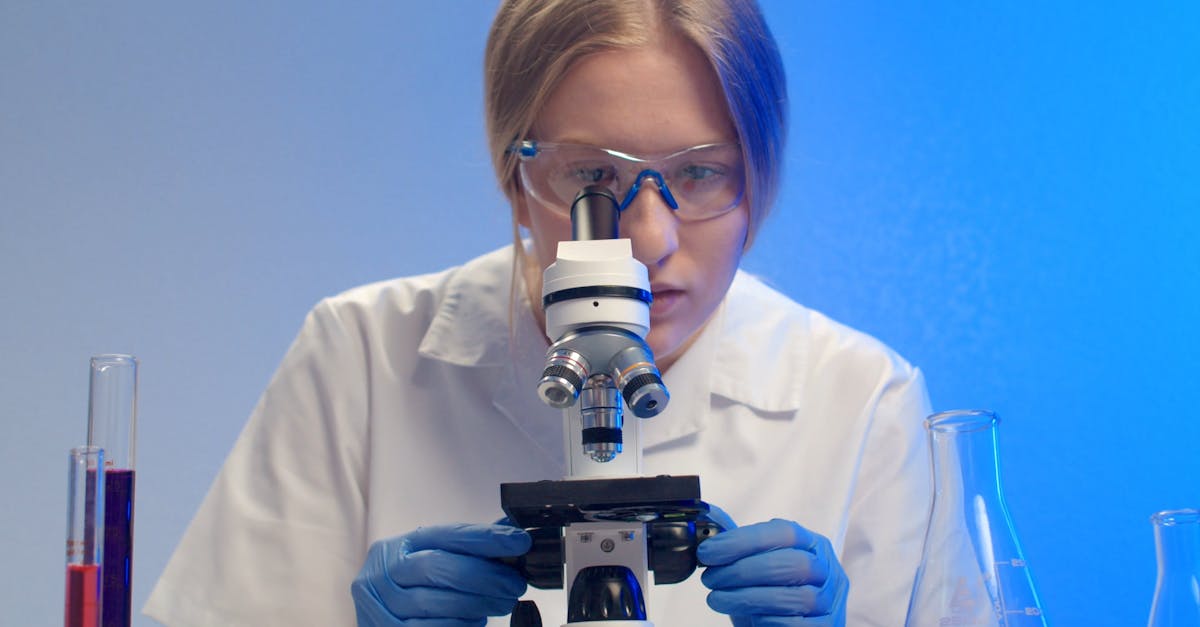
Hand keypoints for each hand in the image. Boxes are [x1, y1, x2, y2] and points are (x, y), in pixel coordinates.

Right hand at [351, 522, 531, 625]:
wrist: (378, 616)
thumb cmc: (413, 585)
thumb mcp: (432, 558)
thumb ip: (469, 549)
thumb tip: (513, 536)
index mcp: (402, 545)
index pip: (447, 534)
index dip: (485, 538)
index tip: (519, 542)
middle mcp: (385, 571)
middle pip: (437, 566)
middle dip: (483, 575)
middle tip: (514, 583)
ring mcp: (381, 603)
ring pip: (432, 603)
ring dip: (476, 603)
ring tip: (503, 602)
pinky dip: (459, 625)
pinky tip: (478, 621)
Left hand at [697, 517, 848, 626]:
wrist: (782, 626)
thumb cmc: (770, 592)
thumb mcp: (757, 563)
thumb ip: (741, 545)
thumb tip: (709, 523)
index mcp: (812, 544)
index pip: (784, 532)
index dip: (744, 540)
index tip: (708, 552)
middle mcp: (827, 569)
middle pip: (791, 563)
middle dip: (743, 570)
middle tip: (710, 579)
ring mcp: (831, 601)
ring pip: (795, 596)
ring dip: (748, 597)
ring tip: (717, 599)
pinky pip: (797, 624)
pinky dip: (768, 621)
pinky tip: (748, 618)